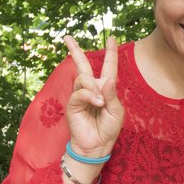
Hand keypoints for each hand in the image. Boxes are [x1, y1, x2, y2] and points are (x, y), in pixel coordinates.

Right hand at [64, 35, 124, 156]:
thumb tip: (106, 79)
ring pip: (84, 79)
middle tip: (67, 37)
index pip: (109, 68)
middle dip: (75, 51)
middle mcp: (91, 89)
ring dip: (93, 88)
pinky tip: (97, 103)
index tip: (112, 38)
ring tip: (100, 103)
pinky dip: (89, 96)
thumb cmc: (108, 129)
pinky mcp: (73, 104)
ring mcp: (80, 96)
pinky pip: (80, 92)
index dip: (111, 53)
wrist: (97, 146)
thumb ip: (112, 95)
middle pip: (83, 65)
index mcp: (105, 89)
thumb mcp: (116, 111)